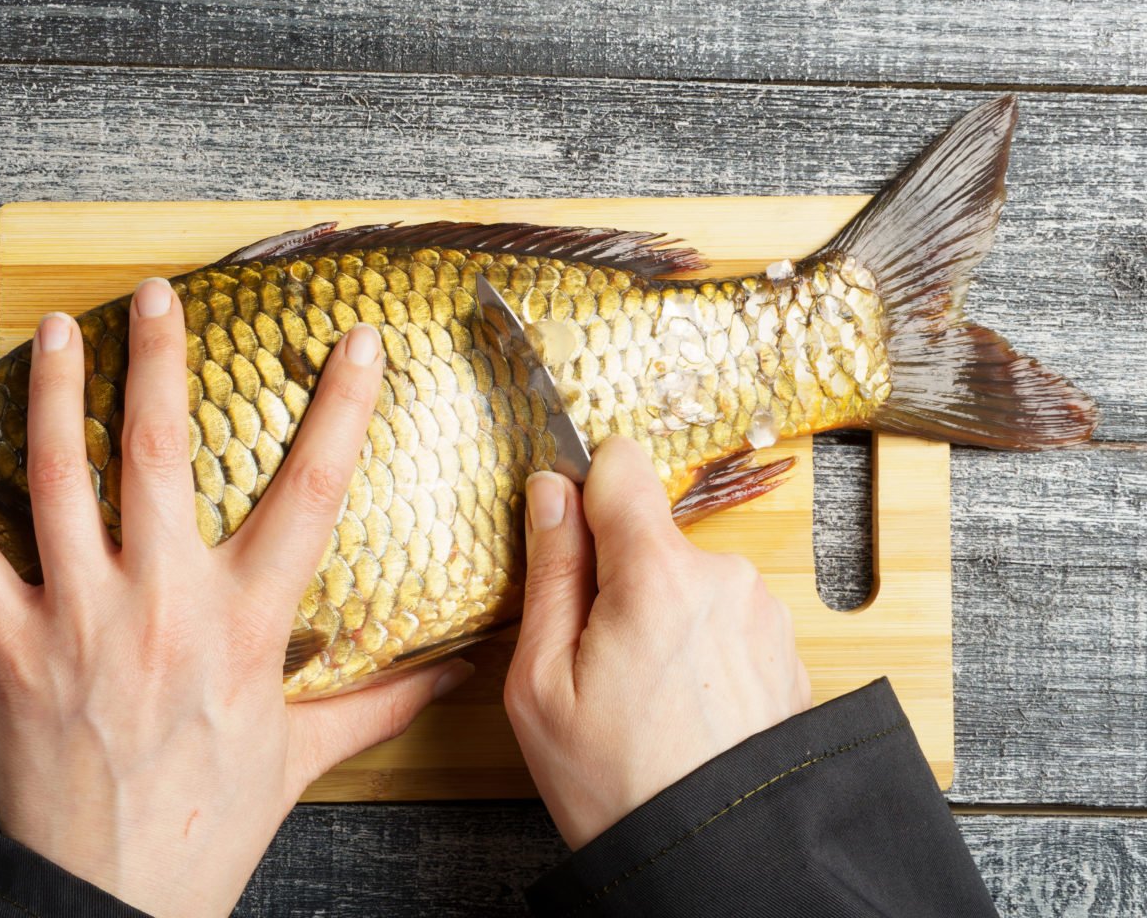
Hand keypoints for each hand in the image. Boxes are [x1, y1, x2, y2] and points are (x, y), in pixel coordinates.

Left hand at [0, 279, 472, 916]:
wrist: (114, 899)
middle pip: (162, 457)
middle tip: (156, 295)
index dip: (341, 409)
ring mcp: (79, 623)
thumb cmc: (211, 824)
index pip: (311, 496)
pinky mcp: (12, 652)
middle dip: (161, 361)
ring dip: (57, 397)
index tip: (356, 343)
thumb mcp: (305, 756)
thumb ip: (380, 702)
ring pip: (60, 483)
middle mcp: (163, 606)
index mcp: (247, 627)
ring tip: (57, 332)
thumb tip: (457, 674)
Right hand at [503, 436, 809, 850]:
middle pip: (650, 534)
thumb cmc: (616, 784)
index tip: (566, 531)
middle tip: (595, 659)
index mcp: (659, 575)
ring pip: (686, 578)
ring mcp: (762, 614)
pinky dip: (696, 647)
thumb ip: (550, 571)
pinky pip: (721, 617)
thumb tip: (550, 492)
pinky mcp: (783, 648)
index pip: (621, 464)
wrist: (713, 859)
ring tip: (642, 696)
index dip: (584, 490)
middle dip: (617, 577)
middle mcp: (725, 578)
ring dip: (660, 615)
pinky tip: (681, 707)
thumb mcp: (541, 681)